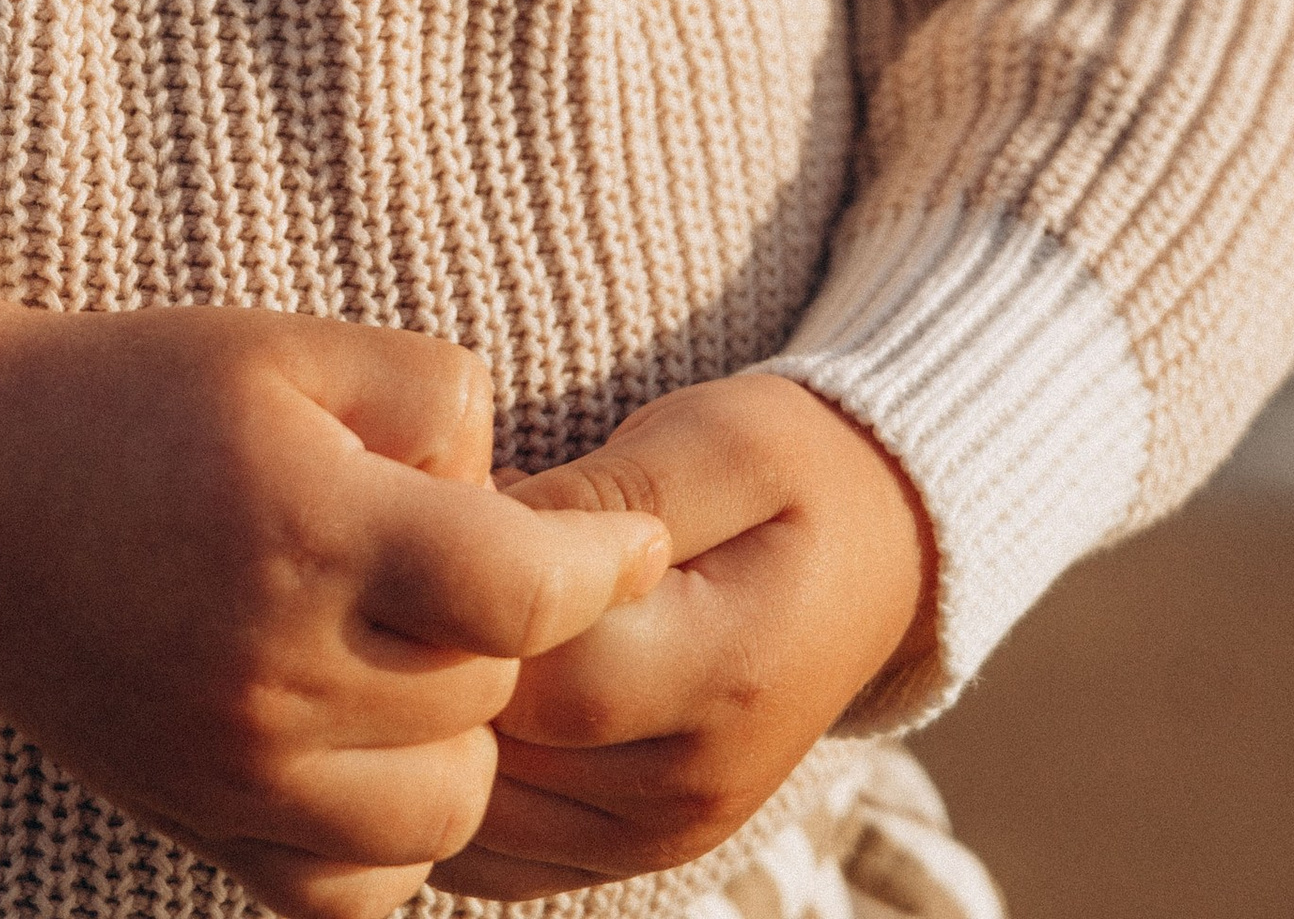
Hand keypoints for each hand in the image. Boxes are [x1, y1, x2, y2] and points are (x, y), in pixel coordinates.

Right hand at [0, 265, 669, 918]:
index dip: (603, 565)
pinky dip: (385, 833)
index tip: (630, 540)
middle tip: (465, 560)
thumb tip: (511, 486)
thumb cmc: (133, 398)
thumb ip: (431, 398)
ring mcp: (232, 769)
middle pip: (490, 693)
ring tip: (414, 649)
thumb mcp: (289, 343)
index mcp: (307, 530)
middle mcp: (273, 670)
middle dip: (510, 628)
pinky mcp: (197, 825)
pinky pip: (352, 889)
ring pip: (444, 807)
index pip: (521, 593)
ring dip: (460, 734)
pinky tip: (366, 744)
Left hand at [443, 374, 933, 899]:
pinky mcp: (634, 853)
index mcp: (726, 674)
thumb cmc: (792, 472)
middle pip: (503, 751)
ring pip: (485, 814)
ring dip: (433, 729)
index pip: (546, 673)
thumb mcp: (722, 440)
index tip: (443, 513)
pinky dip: (460, 781)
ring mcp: (665, 835)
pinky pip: (499, 853)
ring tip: (427, 621)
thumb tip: (488, 531)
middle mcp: (694, 785)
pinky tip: (452, 695)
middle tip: (413, 563)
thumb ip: (609, 495)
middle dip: (432, 661)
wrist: (879, 557)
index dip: (466, 601)